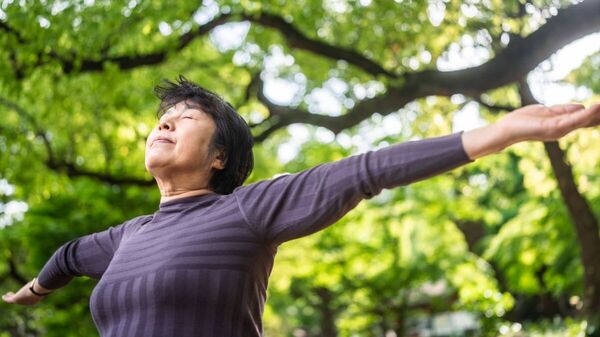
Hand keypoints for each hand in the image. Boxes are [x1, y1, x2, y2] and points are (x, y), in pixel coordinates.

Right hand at [2, 279, 48, 305]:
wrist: (39, 290)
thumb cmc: (44, 286)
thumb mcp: (45, 284)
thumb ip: (46, 282)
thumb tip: (50, 278)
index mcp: (35, 299)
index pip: (30, 298)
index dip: (26, 296)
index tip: (25, 292)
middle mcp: (28, 302)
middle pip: (22, 300)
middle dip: (18, 297)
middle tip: (14, 295)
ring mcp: (22, 302)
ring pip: (14, 299)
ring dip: (11, 297)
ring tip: (7, 294)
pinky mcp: (16, 299)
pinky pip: (9, 299)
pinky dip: (6, 298)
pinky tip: (3, 296)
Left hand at [461, 103, 599, 159]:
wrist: (506, 129)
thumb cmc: (524, 120)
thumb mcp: (548, 111)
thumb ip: (565, 110)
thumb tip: (582, 107)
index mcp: (564, 124)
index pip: (588, 119)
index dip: (599, 114)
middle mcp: (565, 129)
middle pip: (591, 121)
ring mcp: (560, 130)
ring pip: (585, 120)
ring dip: (599, 113)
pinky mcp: (553, 128)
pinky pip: (574, 119)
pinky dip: (587, 113)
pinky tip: (598, 106)